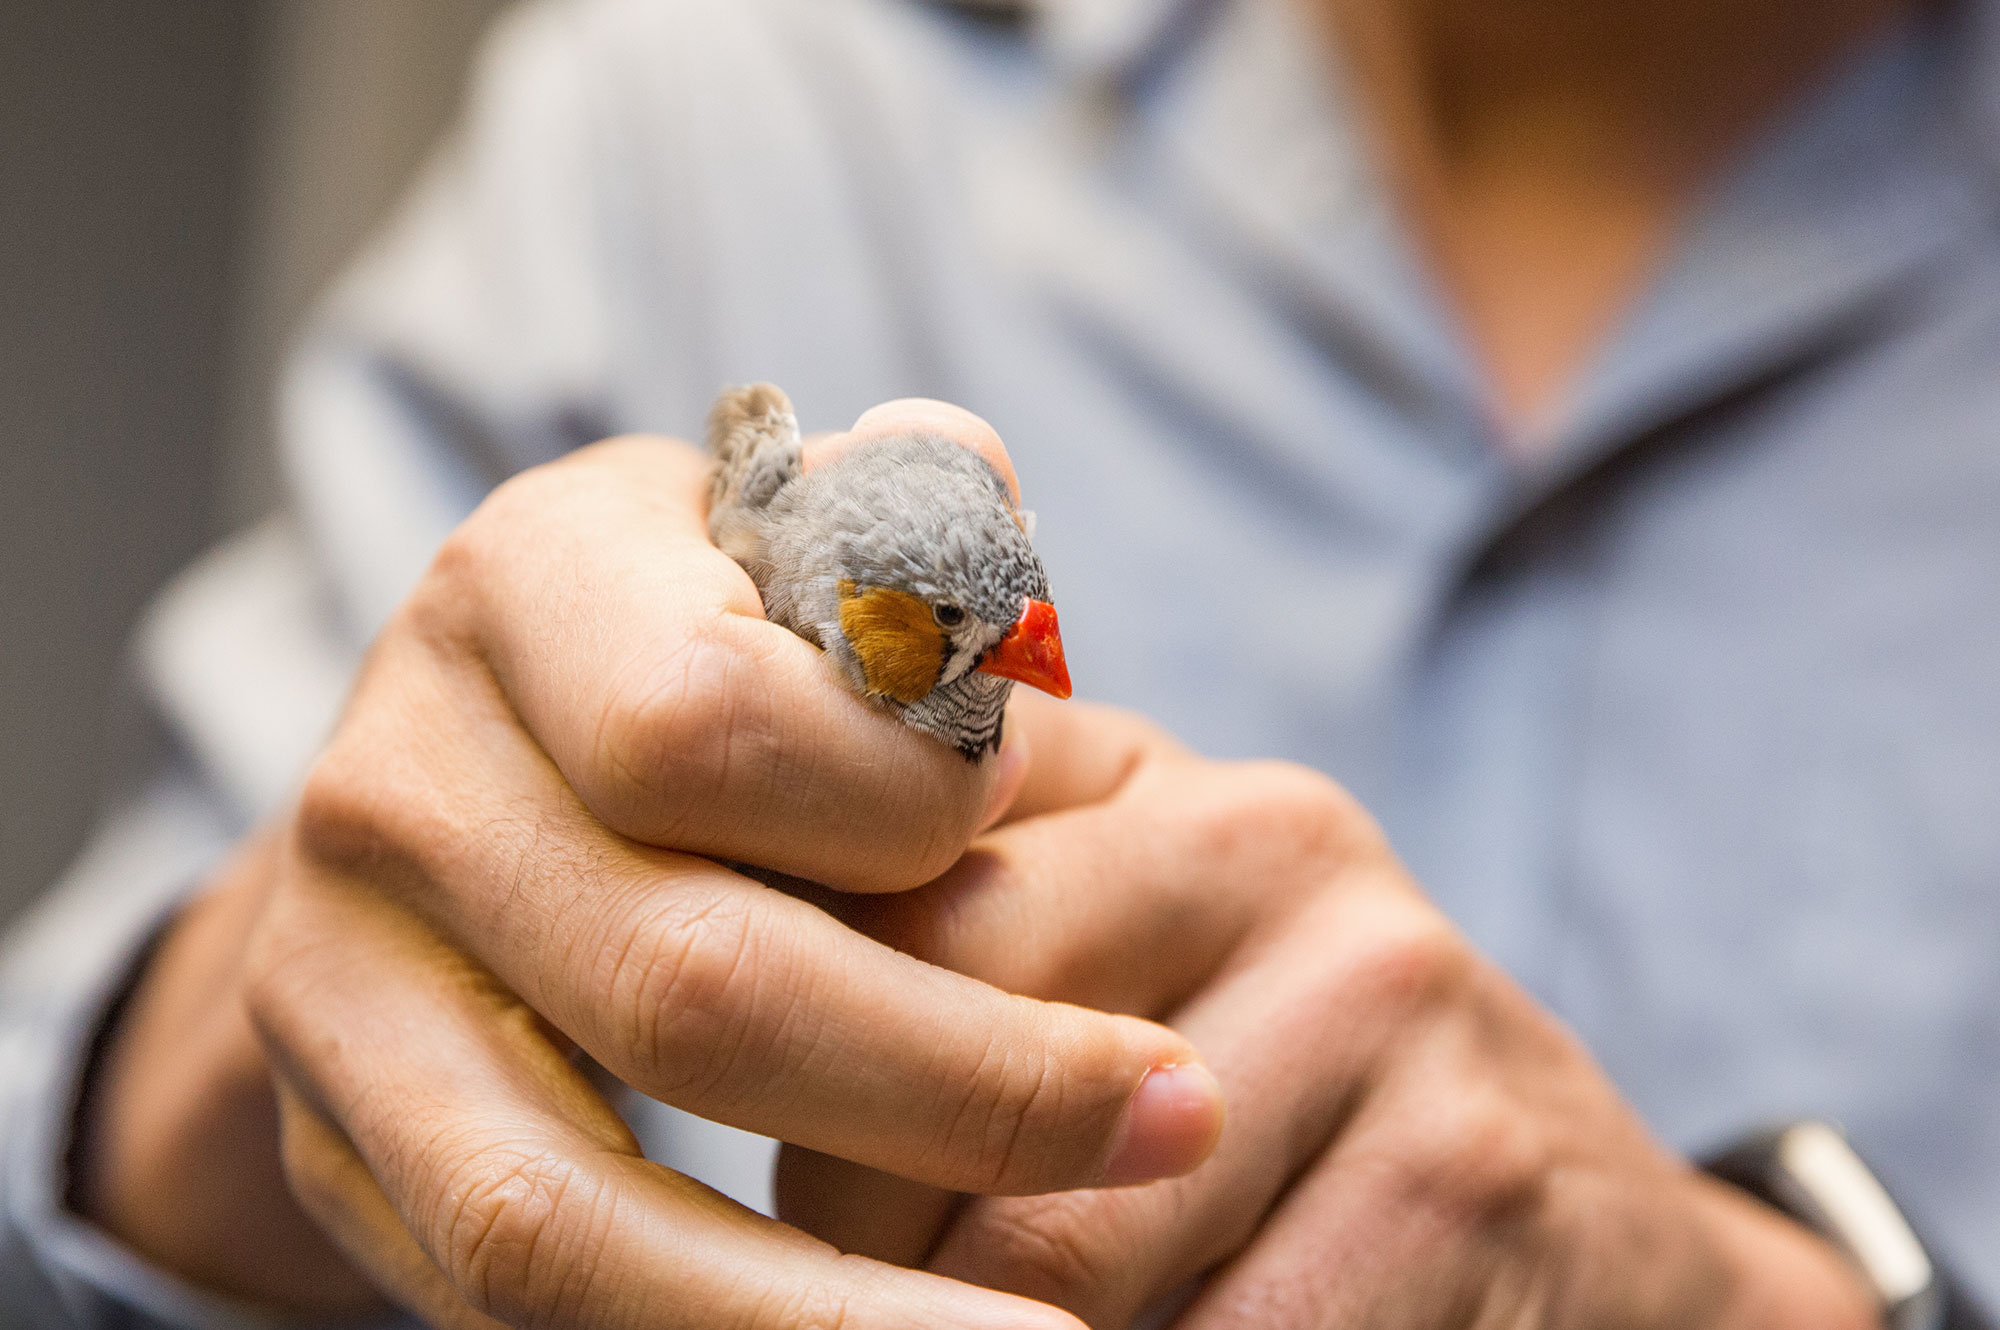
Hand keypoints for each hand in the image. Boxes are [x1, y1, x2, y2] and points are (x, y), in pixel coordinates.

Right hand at [75, 429, 1222, 1328]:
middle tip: (1177, 1125)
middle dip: (964, 1087)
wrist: (470, 776)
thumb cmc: (712, 646)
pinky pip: (523, 1301)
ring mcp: (340, 983)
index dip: (909, 805)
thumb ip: (918, 555)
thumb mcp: (802, 550)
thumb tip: (1002, 634)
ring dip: (830, 1312)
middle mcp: (400, 781)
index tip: (1040, 839)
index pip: (707, 724)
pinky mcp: (344, 1142)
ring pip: (566, 1213)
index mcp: (526, 586)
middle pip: (680, 983)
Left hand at [778, 695, 1881, 1329]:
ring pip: (1050, 1249)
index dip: (783, 1057)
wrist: (1573, 1218)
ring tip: (947, 1320)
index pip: (880, 889)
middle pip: (949, 1054)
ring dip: (966, 1329)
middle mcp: (1273, 841)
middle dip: (859, 1222)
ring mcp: (1385, 1003)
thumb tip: (688, 984)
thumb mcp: (1122, 954)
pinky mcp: (1466, 1179)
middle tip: (846, 1284)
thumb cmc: (1267, 1088)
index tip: (765, 1144)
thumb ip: (947, 928)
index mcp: (1143, 773)